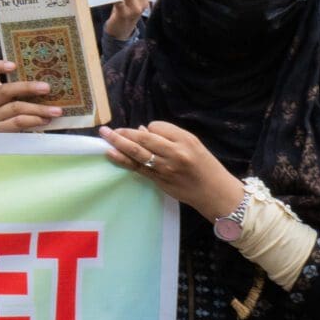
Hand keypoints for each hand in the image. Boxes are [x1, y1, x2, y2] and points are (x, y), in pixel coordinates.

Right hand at [0, 56, 62, 131]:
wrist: (15, 138)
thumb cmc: (20, 111)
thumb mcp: (18, 97)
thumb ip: (26, 89)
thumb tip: (53, 78)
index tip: (14, 65)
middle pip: (5, 90)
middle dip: (27, 88)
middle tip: (47, 88)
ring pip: (15, 108)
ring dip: (38, 108)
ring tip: (56, 110)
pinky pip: (18, 122)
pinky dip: (33, 120)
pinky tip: (45, 120)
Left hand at [102, 121, 241, 218]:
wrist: (215, 192)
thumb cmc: (205, 166)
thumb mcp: (194, 145)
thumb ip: (169, 136)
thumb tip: (142, 130)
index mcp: (185, 140)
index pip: (158, 127)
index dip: (148, 128)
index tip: (146, 131)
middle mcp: (175, 153)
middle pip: (144, 139)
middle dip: (124, 132)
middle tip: (106, 130)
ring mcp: (165, 168)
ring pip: (137, 153)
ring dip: (118, 143)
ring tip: (105, 136)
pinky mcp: (159, 180)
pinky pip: (137, 168)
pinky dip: (122, 160)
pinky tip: (111, 153)